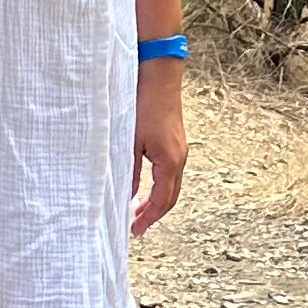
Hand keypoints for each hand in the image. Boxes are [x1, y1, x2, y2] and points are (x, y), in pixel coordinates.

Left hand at [130, 68, 187, 236]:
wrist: (159, 77)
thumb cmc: (144, 106)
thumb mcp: (131, 142)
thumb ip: (129, 171)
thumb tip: (127, 196)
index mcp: (170, 162)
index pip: (162, 201)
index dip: (148, 218)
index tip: (135, 230)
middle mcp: (179, 158)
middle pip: (171, 197)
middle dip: (154, 214)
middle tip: (137, 226)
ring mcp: (180, 150)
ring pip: (172, 185)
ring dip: (157, 200)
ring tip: (139, 210)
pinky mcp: (176, 142)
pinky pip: (171, 173)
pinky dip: (160, 186)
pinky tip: (146, 185)